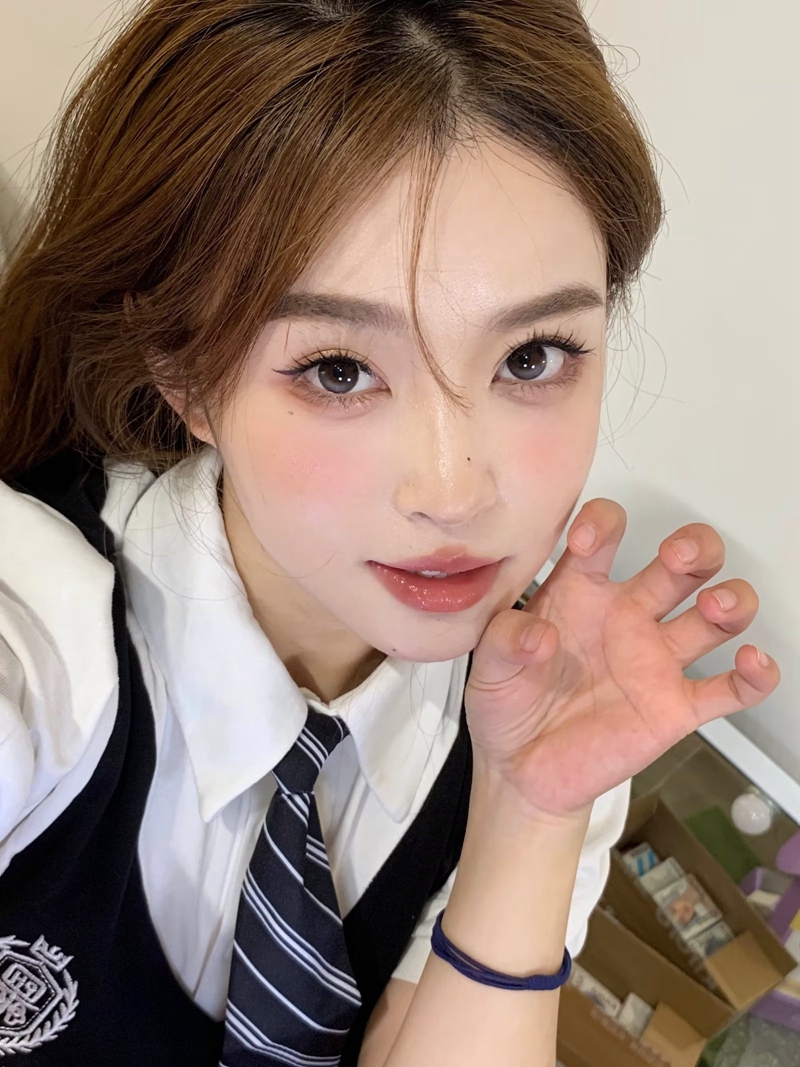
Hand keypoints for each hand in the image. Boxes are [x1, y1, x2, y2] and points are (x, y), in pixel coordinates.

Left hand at [465, 500, 780, 819]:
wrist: (519, 771)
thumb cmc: (506, 705)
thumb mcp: (487, 667)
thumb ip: (505, 640)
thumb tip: (539, 634)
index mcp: (580, 592)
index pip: (605, 535)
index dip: (603, 524)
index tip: (587, 542)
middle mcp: (627, 617)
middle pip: (683, 563)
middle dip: (694, 547)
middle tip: (679, 556)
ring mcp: (656, 661)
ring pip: (717, 616)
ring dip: (730, 601)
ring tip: (713, 607)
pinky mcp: (674, 708)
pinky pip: (729, 690)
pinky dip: (754, 676)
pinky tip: (752, 663)